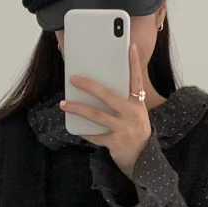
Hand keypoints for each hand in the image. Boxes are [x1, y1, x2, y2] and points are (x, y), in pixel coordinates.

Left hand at [60, 43, 150, 179]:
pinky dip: (84, 131)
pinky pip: (95, 135)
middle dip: (90, 86)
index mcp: (138, 104)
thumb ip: (122, 102)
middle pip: (108, 96)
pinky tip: (75, 126)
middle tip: (74, 78)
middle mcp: (132, 114)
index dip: (134, 63)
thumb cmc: (135, 132)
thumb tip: (96, 90)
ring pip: (97, 115)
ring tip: (64, 104)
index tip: (129, 46)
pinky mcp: (115, 143)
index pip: (136, 80)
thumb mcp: (135, 114)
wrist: (144, 160)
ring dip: (78, 108)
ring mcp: (124, 129)